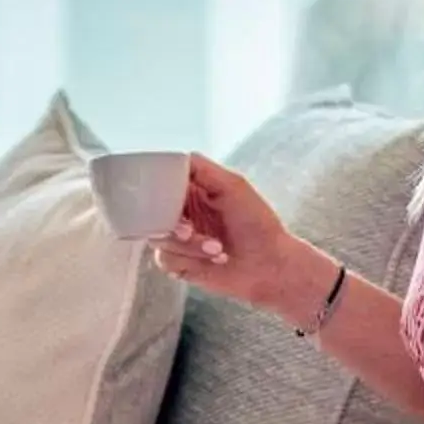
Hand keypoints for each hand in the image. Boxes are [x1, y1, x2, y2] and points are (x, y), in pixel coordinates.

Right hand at [152, 155, 326, 323]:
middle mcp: (183, 214)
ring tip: (216, 248)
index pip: (161, 184)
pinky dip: (189, 260)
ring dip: (188, 246)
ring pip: (158, 238)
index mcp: (193, 192)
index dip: (157, 190)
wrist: (270, 266)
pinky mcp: (180, 263)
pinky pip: (165, 259)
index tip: (163, 198)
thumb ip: (204, 170)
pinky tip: (212, 261)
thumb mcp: (234, 187)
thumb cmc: (259, 224)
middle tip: (188, 230)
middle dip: (172, 224)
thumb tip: (177, 158)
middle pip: (152, 212)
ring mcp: (180, 240)